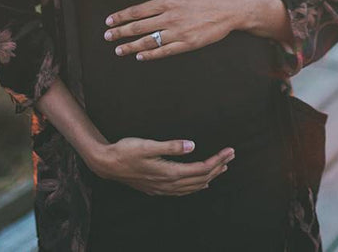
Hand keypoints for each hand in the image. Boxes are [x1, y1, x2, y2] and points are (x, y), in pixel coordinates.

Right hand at [91, 138, 234, 195]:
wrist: (106, 164)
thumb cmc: (125, 151)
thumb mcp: (148, 145)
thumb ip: (171, 146)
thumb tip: (192, 145)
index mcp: (169, 172)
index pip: (200, 169)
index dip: (217, 160)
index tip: (229, 151)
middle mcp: (168, 183)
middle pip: (200, 179)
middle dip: (217, 167)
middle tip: (231, 156)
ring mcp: (162, 188)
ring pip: (192, 187)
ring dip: (209, 177)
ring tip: (221, 168)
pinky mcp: (157, 188)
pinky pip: (182, 191)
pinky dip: (195, 187)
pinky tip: (198, 184)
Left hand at [103, 0, 243, 60]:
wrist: (233, 8)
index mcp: (169, 0)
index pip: (138, 10)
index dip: (122, 16)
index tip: (110, 21)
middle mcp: (170, 17)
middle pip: (139, 26)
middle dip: (120, 32)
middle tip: (108, 37)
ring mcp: (178, 32)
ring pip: (149, 41)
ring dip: (131, 46)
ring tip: (119, 50)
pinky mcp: (188, 43)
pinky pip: (164, 51)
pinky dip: (151, 54)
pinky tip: (141, 56)